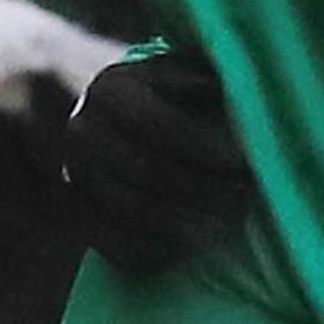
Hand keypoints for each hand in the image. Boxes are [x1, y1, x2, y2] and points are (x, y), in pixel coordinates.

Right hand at [66, 48, 256, 271]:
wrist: (143, 123)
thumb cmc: (189, 96)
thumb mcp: (200, 75)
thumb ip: (214, 82)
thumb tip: (236, 103)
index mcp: (112, 90)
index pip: (154, 121)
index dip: (203, 143)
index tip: (243, 157)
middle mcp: (83, 130)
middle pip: (145, 170)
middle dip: (204, 187)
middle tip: (246, 196)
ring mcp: (76, 175)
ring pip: (133, 209)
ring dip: (189, 221)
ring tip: (233, 223)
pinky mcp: (81, 215)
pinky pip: (116, 244)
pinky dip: (160, 248)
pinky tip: (196, 245)